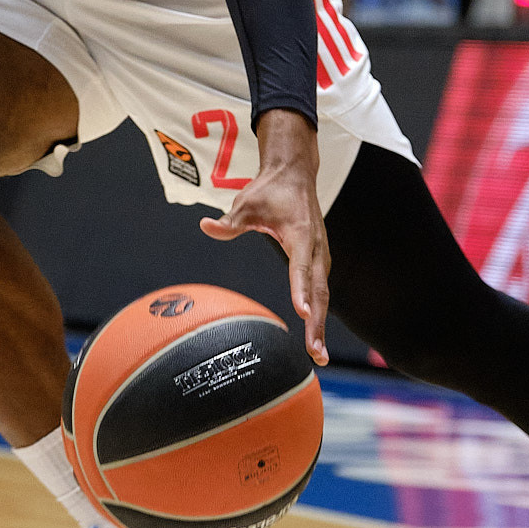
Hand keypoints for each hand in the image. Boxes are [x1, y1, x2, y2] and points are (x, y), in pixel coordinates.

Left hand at [199, 111, 330, 364]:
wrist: (295, 174)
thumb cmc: (270, 191)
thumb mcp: (246, 203)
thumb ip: (229, 222)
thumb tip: (205, 226)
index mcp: (300, 234)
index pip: (301, 267)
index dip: (301, 290)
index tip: (302, 313)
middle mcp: (316, 247)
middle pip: (319, 290)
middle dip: (317, 323)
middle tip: (316, 353)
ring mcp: (321, 254)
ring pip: (323, 294)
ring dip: (321, 324)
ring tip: (318, 354)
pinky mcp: (320, 259)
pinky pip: (322, 289)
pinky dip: (320, 313)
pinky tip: (316, 335)